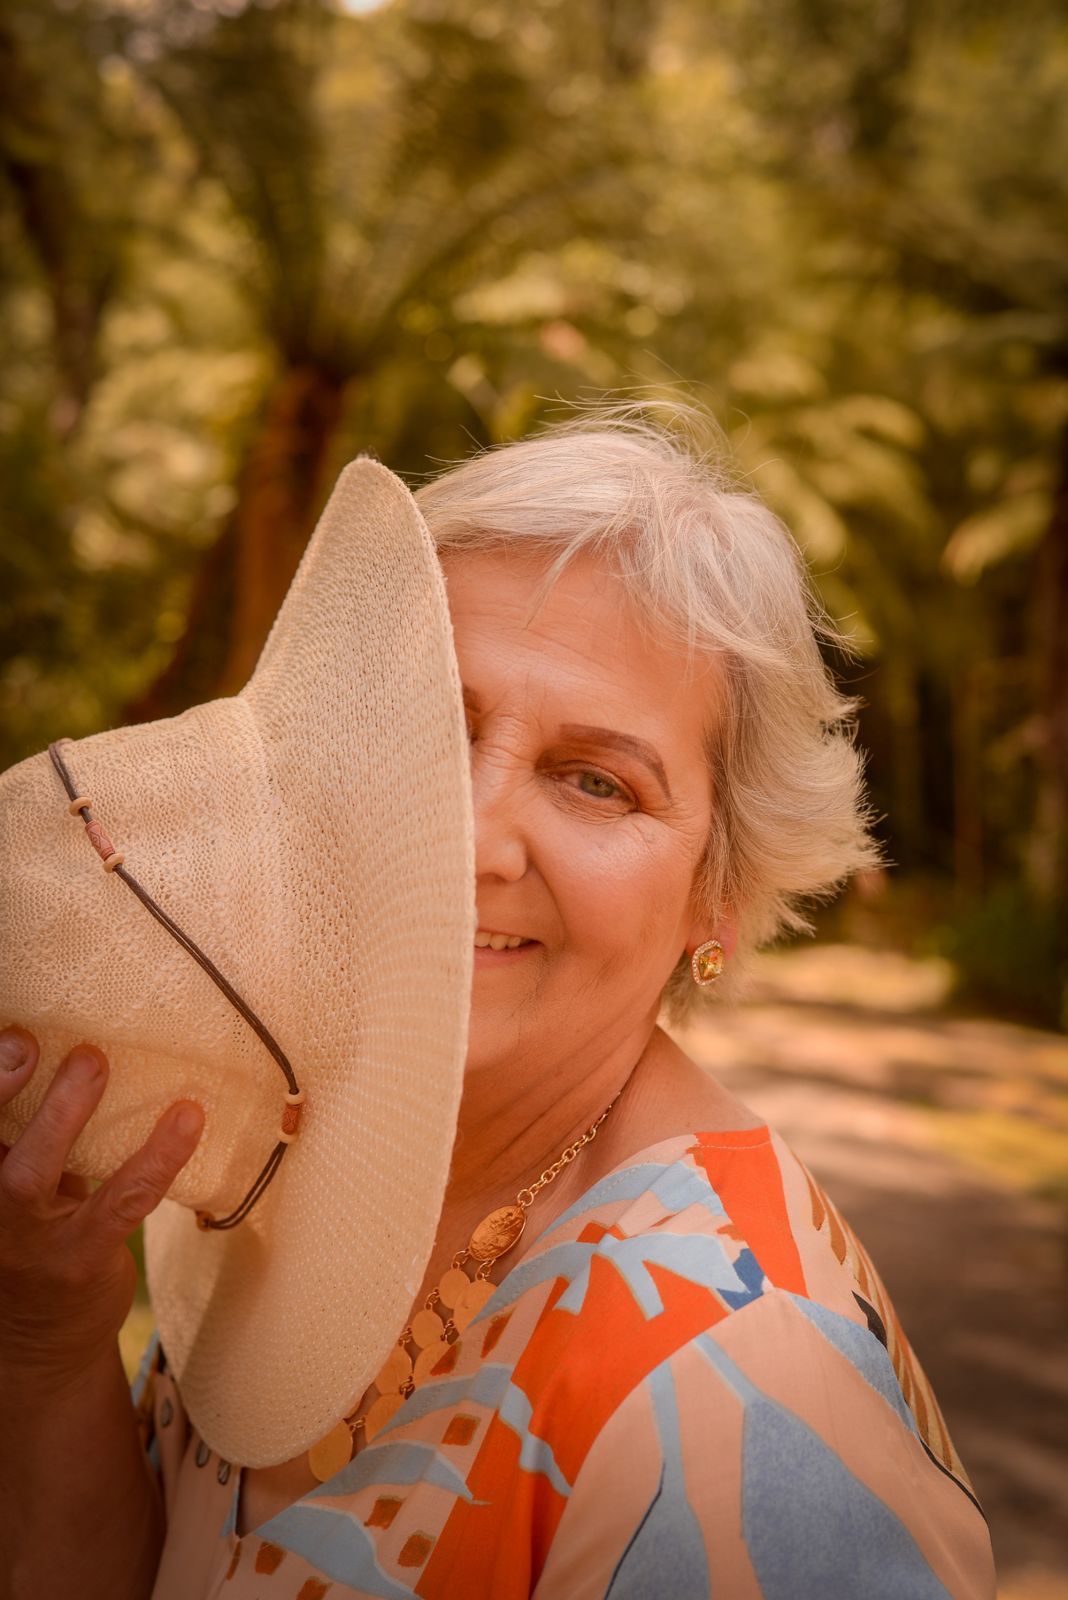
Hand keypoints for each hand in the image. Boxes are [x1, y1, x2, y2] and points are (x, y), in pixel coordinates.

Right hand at [0, 1026, 202, 1392]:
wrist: (42, 1346)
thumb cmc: (32, 1242)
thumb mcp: (17, 1190)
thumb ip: (28, 1137)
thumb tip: (73, 1048)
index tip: (14, 1035)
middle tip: (28, 1041)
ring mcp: (23, 1243)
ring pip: (29, 1176)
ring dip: (62, 1115)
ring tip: (95, 1062)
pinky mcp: (77, 1263)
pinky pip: (119, 1202)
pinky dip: (156, 1157)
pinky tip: (187, 1120)